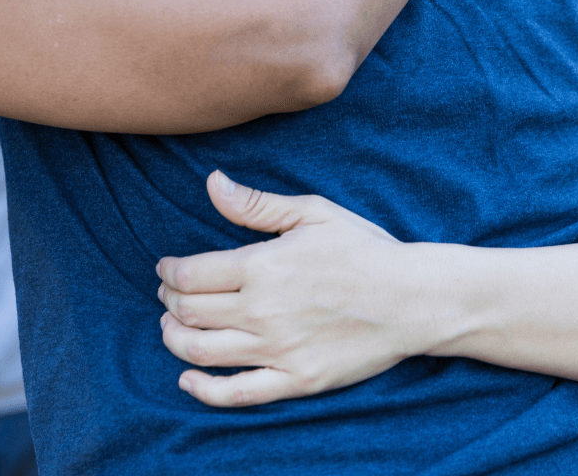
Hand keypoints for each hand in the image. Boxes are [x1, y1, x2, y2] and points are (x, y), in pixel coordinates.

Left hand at [156, 171, 440, 406]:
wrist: (412, 298)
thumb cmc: (362, 248)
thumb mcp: (312, 212)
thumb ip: (256, 204)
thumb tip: (211, 183)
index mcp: (262, 266)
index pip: (190, 274)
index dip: (168, 271)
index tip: (165, 268)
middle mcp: (261, 311)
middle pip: (189, 311)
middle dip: (169, 300)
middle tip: (168, 293)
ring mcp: (277, 350)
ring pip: (201, 351)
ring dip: (174, 338)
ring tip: (172, 326)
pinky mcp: (295, 380)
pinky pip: (236, 393)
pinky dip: (203, 389)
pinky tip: (188, 377)